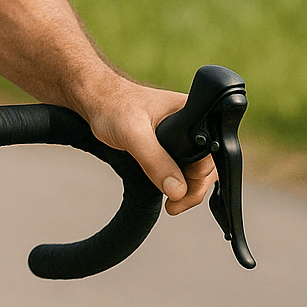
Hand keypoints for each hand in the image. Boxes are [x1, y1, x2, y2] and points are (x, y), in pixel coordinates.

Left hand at [83, 80, 217, 216]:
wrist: (95, 101)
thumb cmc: (113, 106)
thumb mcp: (133, 135)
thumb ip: (155, 160)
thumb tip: (178, 190)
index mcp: (193, 113)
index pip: (211, 155)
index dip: (200, 179)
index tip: (182, 196)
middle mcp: (192, 124)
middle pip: (207, 166)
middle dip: (194, 189)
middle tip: (175, 205)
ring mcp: (182, 135)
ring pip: (195, 169)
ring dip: (186, 189)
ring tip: (172, 203)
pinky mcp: (169, 144)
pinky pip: (181, 167)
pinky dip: (177, 182)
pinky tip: (167, 191)